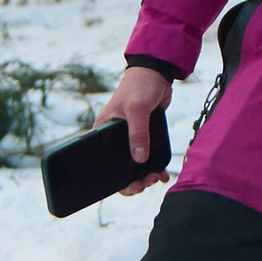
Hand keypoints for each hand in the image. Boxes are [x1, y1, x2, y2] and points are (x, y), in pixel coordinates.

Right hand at [98, 60, 173, 196]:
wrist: (157, 74)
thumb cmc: (140, 86)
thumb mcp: (137, 108)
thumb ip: (138, 132)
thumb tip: (139, 159)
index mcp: (102, 132)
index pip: (100, 162)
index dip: (110, 179)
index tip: (124, 186)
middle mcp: (113, 139)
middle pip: (118, 169)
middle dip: (131, 181)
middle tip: (144, 183)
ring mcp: (130, 139)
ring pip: (133, 167)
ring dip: (144, 176)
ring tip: (155, 178)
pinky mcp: (144, 137)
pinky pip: (146, 159)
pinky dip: (154, 168)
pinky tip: (162, 173)